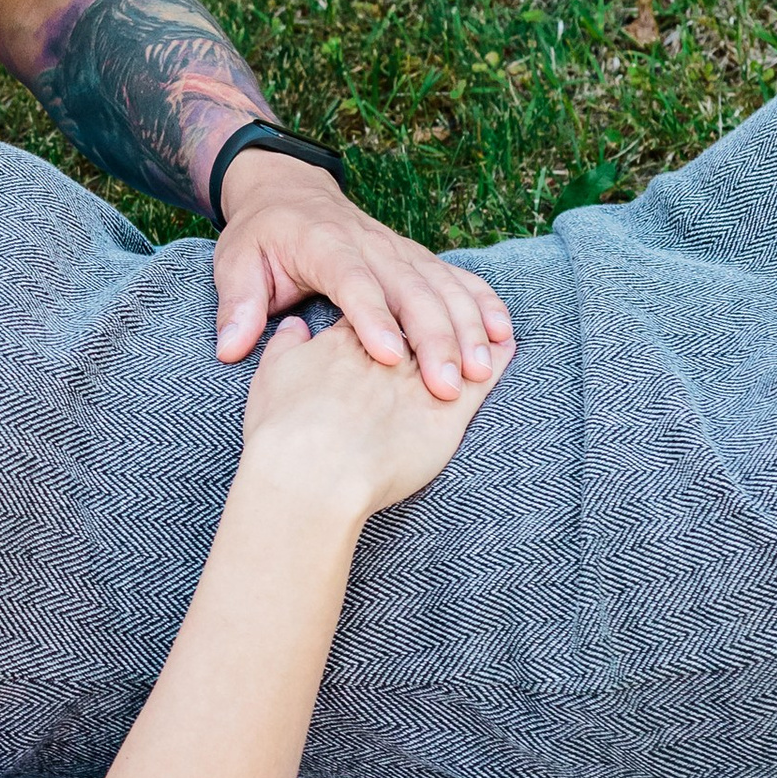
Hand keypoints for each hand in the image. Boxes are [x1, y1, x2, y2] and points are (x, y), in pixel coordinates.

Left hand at [211, 149, 512, 403]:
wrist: (290, 193)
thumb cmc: (261, 237)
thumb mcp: (235, 263)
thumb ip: (236, 305)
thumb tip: (230, 348)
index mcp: (323, 244)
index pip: (352, 281)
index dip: (372, 317)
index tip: (387, 357)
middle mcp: (370, 244)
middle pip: (409, 289)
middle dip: (433, 337)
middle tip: (447, 385)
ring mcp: (399, 250)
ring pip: (441, 286)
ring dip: (465, 327)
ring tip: (482, 370)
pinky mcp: (416, 259)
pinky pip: (458, 279)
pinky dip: (482, 303)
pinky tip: (503, 335)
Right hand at [238, 304, 510, 523]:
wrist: (310, 471)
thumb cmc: (281, 430)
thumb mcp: (270, 376)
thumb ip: (284, 347)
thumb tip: (292, 329)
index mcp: (344, 336)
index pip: (374, 307)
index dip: (386, 305)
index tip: (395, 306)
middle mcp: (388, 348)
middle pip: (420, 316)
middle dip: (438, 312)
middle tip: (452, 312)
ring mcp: (419, 376)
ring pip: (455, 340)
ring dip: (473, 332)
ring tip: (490, 329)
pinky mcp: (446, 411)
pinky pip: (481, 379)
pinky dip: (496, 359)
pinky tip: (506, 347)